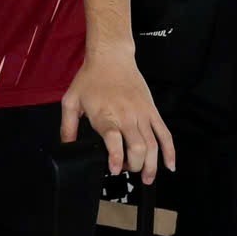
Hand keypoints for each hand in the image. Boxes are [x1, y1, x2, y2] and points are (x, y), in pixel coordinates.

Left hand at [59, 48, 173, 183]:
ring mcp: (142, 115)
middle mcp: (126, 117)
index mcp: (105, 116)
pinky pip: (165, 134)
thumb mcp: (71, 101)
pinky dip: (170, 151)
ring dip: (151, 165)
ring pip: (153, 145)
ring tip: (147, 178)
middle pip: (138, 148)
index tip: (114, 169)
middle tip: (125, 170)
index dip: (116, 158)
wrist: (111, 57)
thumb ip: (67, 127)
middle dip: (133, 166)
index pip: (114, 140)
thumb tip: (66, 147)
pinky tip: (169, 165)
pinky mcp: (152, 111)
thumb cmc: (91, 78)